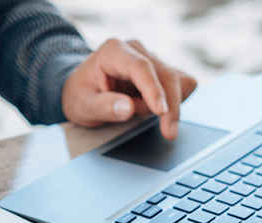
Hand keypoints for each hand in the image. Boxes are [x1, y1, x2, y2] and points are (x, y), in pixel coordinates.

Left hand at [62, 38, 196, 139]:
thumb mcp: (83, 106)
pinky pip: (181, 83)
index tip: (160, 112)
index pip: (140, 67)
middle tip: (169, 133)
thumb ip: (104, 107)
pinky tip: (155, 110)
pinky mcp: (161, 69)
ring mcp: (150, 57)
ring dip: (169, 105)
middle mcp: (134, 50)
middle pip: (164, 74)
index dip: (153, 89)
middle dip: (170, 105)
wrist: (82, 88)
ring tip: (141, 117)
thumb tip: (128, 108)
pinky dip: (174, 101)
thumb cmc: (81, 95)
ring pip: (176, 80)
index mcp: (113, 52)